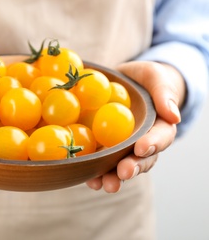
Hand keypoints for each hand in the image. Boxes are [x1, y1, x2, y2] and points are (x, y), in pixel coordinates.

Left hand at [86, 61, 184, 192]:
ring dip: (112, 177)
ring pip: (120, 166)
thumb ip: (163, 93)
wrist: (122, 81)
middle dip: (132, 167)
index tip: (141, 147)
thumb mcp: (154, 77)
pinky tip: (87, 178)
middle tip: (123, 172)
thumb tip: (174, 116)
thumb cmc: (143, 79)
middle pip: (142, 159)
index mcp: (158, 127)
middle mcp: (141, 142)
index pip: (160, 137)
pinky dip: (94, 171)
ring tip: (103, 184)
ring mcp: (121, 148)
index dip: (152, 144)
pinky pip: (100, 162)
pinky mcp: (103, 148)